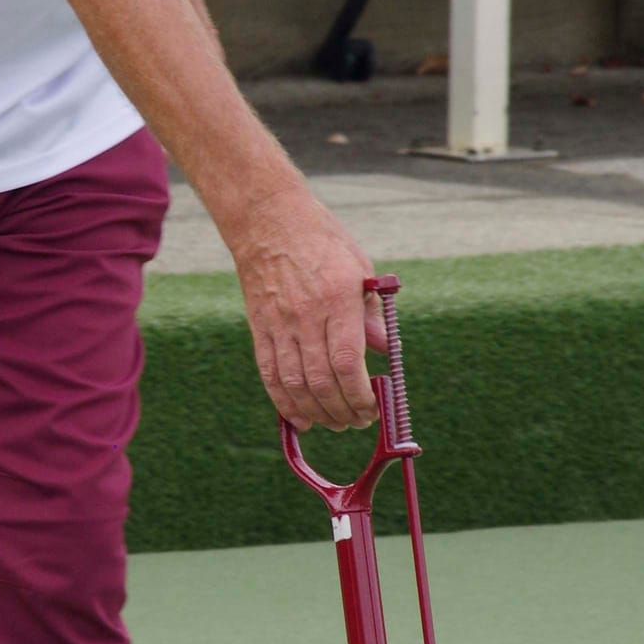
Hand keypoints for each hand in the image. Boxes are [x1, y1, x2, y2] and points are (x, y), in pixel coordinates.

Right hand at [226, 184, 385, 430]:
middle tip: (358, 420)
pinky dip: (284, 403)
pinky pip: (270, 374)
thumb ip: (372, 314)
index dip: (359, 394)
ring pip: (295, 384)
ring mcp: (279, 323)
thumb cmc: (322, 242)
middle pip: (321, 380)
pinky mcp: (259, 328)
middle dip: (343, 410)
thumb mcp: (360, 269)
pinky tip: (301, 419)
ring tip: (334, 422)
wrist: (268, 221)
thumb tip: (384, 351)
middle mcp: (306, 315)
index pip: (347, 361)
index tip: (372, 407)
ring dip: (317, 413)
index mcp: (337, 299)